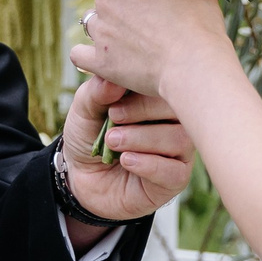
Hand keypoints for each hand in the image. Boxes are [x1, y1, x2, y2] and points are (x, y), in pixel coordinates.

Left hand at [58, 75, 191, 226]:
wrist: (80, 177)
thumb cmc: (89, 136)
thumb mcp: (85, 109)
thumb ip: (97, 92)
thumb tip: (112, 80)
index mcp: (160, 99)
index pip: (169, 84)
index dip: (145, 88)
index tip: (115, 98)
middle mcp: (176, 123)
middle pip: (181, 109)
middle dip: (144, 111)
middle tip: (113, 117)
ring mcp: (179, 152)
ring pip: (179, 140)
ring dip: (142, 138)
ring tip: (112, 141)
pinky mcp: (175, 180)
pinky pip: (175, 172)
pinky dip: (149, 165)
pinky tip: (126, 160)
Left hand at [69, 0, 234, 101]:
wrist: (194, 65)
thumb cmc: (201, 26)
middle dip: (117, 2)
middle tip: (141, 17)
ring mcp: (100, 30)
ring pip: (91, 22)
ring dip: (105, 27)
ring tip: (128, 40)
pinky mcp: (99, 60)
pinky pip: (78, 54)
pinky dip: (87, 55)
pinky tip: (102, 58)